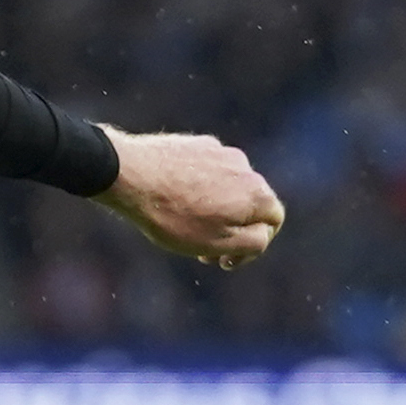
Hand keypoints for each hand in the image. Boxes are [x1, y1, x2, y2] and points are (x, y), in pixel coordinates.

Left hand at [96, 128, 282, 266]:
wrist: (130, 175)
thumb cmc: (173, 215)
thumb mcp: (218, 243)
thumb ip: (254, 242)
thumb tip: (264, 233)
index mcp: (257, 193)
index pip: (274, 221)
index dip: (255, 245)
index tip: (225, 260)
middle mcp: (245, 167)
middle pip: (251, 203)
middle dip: (233, 228)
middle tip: (203, 249)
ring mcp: (220, 152)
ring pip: (229, 186)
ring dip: (217, 208)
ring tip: (186, 223)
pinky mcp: (197, 144)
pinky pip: (208, 171)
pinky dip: (199, 189)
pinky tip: (174, 199)